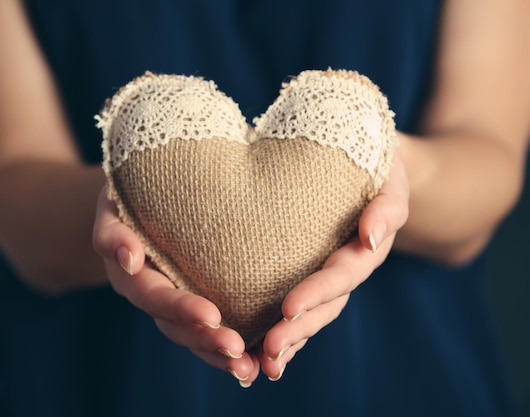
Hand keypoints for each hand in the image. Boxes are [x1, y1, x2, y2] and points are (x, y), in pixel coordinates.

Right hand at [92, 185, 260, 385]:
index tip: (212, 316)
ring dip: (221, 356)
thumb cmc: (129, 198)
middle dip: (207, 341)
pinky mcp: (196, 303)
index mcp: (132, 277)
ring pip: (196, 337)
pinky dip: (233, 349)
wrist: (145, 200)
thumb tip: (129, 260)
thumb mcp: (111, 208)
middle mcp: (153, 297)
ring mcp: (175, 304)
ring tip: (251, 368)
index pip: (155, 297)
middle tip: (238, 351)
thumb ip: (113, 234)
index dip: (181, 308)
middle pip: (177, 327)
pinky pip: (211, 331)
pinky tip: (257, 362)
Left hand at [257, 150, 409, 382]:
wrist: (366, 162)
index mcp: (364, 247)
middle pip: (325, 306)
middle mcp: (347, 267)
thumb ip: (388, 206)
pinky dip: (285, 331)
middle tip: (270, 349)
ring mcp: (329, 275)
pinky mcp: (310, 275)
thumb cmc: (376, 163)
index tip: (288, 310)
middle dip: (299, 329)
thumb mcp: (391, 177)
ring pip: (311, 314)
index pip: (341, 275)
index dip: (318, 293)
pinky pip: (299, 307)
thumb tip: (371, 239)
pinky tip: (260, 353)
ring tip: (263, 362)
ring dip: (289, 340)